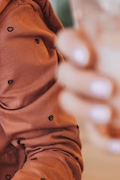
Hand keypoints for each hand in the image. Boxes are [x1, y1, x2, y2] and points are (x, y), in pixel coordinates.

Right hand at [56, 28, 119, 153]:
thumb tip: (106, 36)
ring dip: (84, 109)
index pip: (67, 40)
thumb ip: (117, 38)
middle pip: (65, 74)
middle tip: (106, 88)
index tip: (86, 58)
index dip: (70, 46)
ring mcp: (90, 99)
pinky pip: (96, 136)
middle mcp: (84, 71)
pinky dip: (105, 143)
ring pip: (70, 103)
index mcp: (91, 45)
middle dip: (81, 81)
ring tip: (107, 115)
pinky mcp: (102, 126)